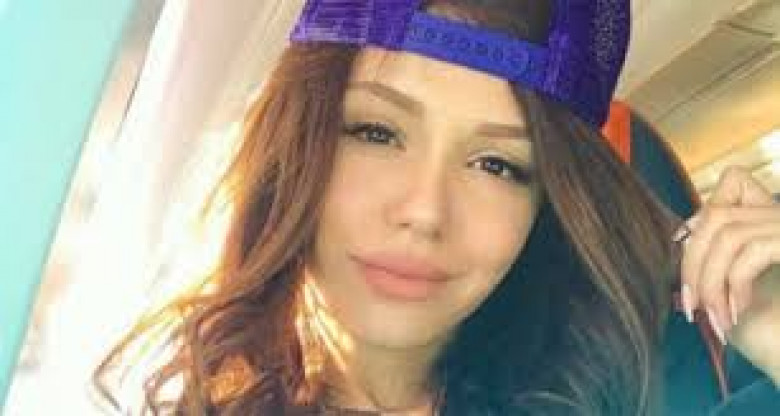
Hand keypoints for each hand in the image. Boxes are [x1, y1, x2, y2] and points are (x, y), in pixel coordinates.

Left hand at [677, 166, 779, 385]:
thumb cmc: (773, 330)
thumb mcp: (737, 288)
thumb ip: (718, 256)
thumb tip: (681, 237)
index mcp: (772, 218)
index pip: (733, 183)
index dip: (701, 219)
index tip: (689, 260)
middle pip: (717, 214)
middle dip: (693, 263)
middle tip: (691, 307)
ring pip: (729, 234)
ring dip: (712, 282)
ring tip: (716, 319)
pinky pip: (753, 251)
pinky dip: (736, 284)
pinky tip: (739, 313)